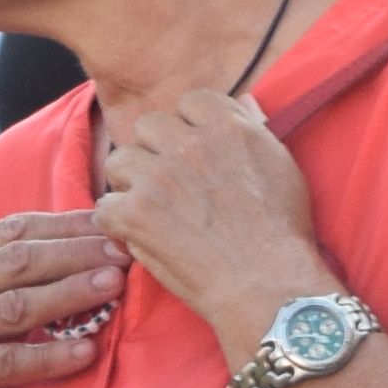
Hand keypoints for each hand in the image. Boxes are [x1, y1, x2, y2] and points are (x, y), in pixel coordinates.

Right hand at [0, 212, 123, 387]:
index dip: (63, 223)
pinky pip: (5, 363)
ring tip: (112, 288)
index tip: (109, 222)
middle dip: (76, 252)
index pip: (10, 230)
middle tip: (124, 251)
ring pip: (15, 305)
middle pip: (18, 260)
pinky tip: (84, 352)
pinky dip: (48, 356)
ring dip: (69, 294)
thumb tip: (61, 253)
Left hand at [93, 85, 335, 343]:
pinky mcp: (136, 212)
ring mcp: (159, 176)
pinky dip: (118, 225)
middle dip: (155, 152)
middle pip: (148, 127)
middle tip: (169, 185)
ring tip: (150, 211)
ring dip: (130, 185)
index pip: (189, 102)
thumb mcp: (280, 166)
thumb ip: (252, 130)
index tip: (193, 153)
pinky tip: (138, 238)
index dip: (188, 128)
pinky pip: (105, 206)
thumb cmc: (282, 232)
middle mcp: (189, 143)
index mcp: (226, 126)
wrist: (268, 285)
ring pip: (119, 161)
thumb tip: (241, 102)